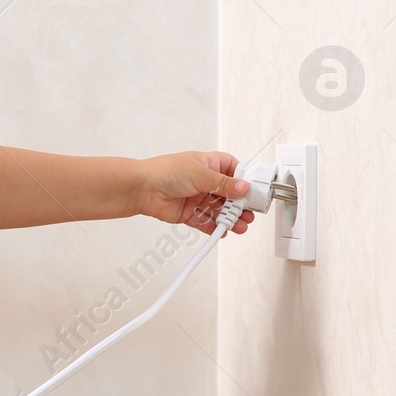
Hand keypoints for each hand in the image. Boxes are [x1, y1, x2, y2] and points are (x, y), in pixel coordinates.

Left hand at [134, 151, 255, 234]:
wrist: (141, 189)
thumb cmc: (164, 171)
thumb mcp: (200, 173)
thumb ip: (223, 184)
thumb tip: (243, 187)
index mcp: (209, 164)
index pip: (234, 171)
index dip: (244, 181)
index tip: (254, 192)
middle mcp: (204, 180)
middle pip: (229, 194)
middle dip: (239, 204)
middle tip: (249, 213)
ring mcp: (196, 197)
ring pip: (219, 210)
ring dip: (230, 218)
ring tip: (240, 225)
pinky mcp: (188, 212)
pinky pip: (205, 221)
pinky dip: (214, 227)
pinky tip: (223, 231)